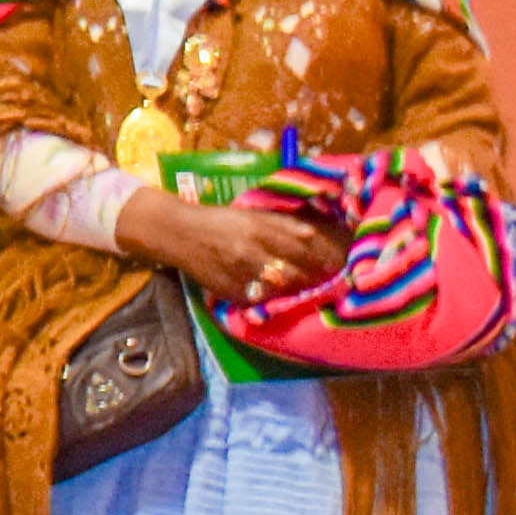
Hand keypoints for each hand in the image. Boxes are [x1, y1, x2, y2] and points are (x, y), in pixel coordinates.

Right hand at [127, 186, 333, 304]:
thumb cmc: (218, 220)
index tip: (339, 263)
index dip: (323, 257)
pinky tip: (282, 297)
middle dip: (316, 278)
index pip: (301, 247)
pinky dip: (273, 299)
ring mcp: (239, 273)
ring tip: (312, 291)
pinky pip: (259, 300)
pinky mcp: (229, 290)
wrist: (176, 233)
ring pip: (279, 288)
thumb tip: (313, 233)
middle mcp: (251, 251)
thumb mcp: (250, 214)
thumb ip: (280, 224)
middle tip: (332, 281)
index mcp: (258, 228)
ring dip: (298, 291)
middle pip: (295, 271)